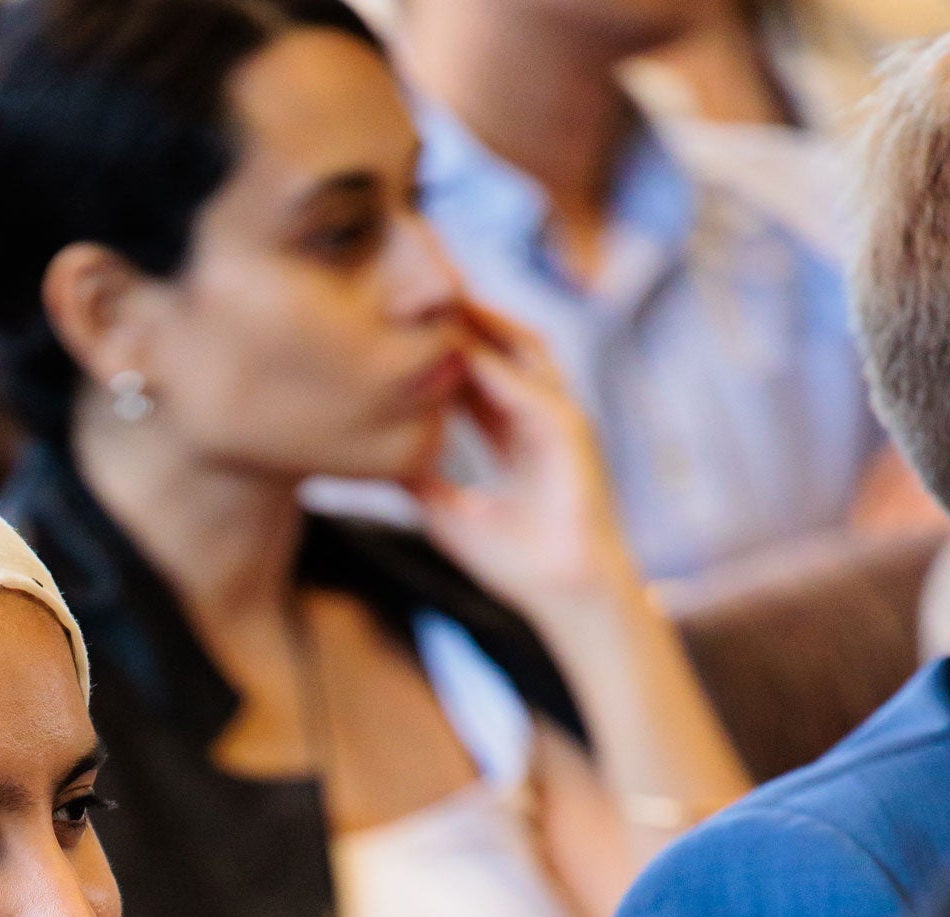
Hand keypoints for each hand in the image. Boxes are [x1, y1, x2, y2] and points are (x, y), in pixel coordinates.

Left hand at [405, 301, 636, 620]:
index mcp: (515, 431)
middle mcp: (540, 414)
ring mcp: (560, 418)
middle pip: (502, 345)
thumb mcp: (449, 517)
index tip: (400, 322)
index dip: (443, 345)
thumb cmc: (517, 564)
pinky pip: (529, 389)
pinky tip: (462, 351)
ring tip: (439, 298)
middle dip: (465, 315)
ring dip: (483, 323)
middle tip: (418, 287)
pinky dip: (496, 369)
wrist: (567, 596)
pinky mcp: (572, 433)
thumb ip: (419, 484)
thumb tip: (377, 466)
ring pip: (522, 350)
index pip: (478, 371)